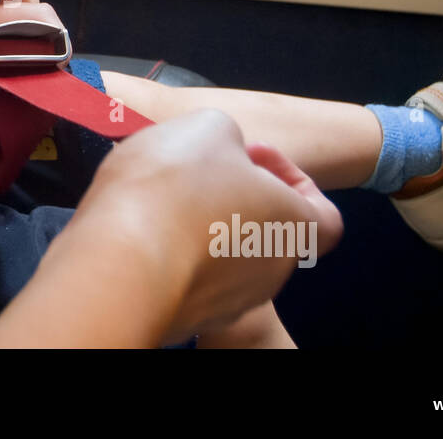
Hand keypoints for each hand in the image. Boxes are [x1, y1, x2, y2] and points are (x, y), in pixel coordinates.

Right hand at [51, 111, 342, 344]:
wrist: (117, 263)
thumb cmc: (175, 191)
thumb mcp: (209, 127)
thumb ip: (228, 137)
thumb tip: (221, 150)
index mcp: (293, 226)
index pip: (325, 217)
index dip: (294, 180)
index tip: (252, 157)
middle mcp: (270, 272)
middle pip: (264, 228)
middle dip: (234, 193)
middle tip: (197, 168)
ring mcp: (228, 301)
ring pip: (221, 253)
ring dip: (197, 221)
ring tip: (155, 193)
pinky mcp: (184, 316)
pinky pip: (182, 275)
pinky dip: (165, 250)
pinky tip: (135, 224)